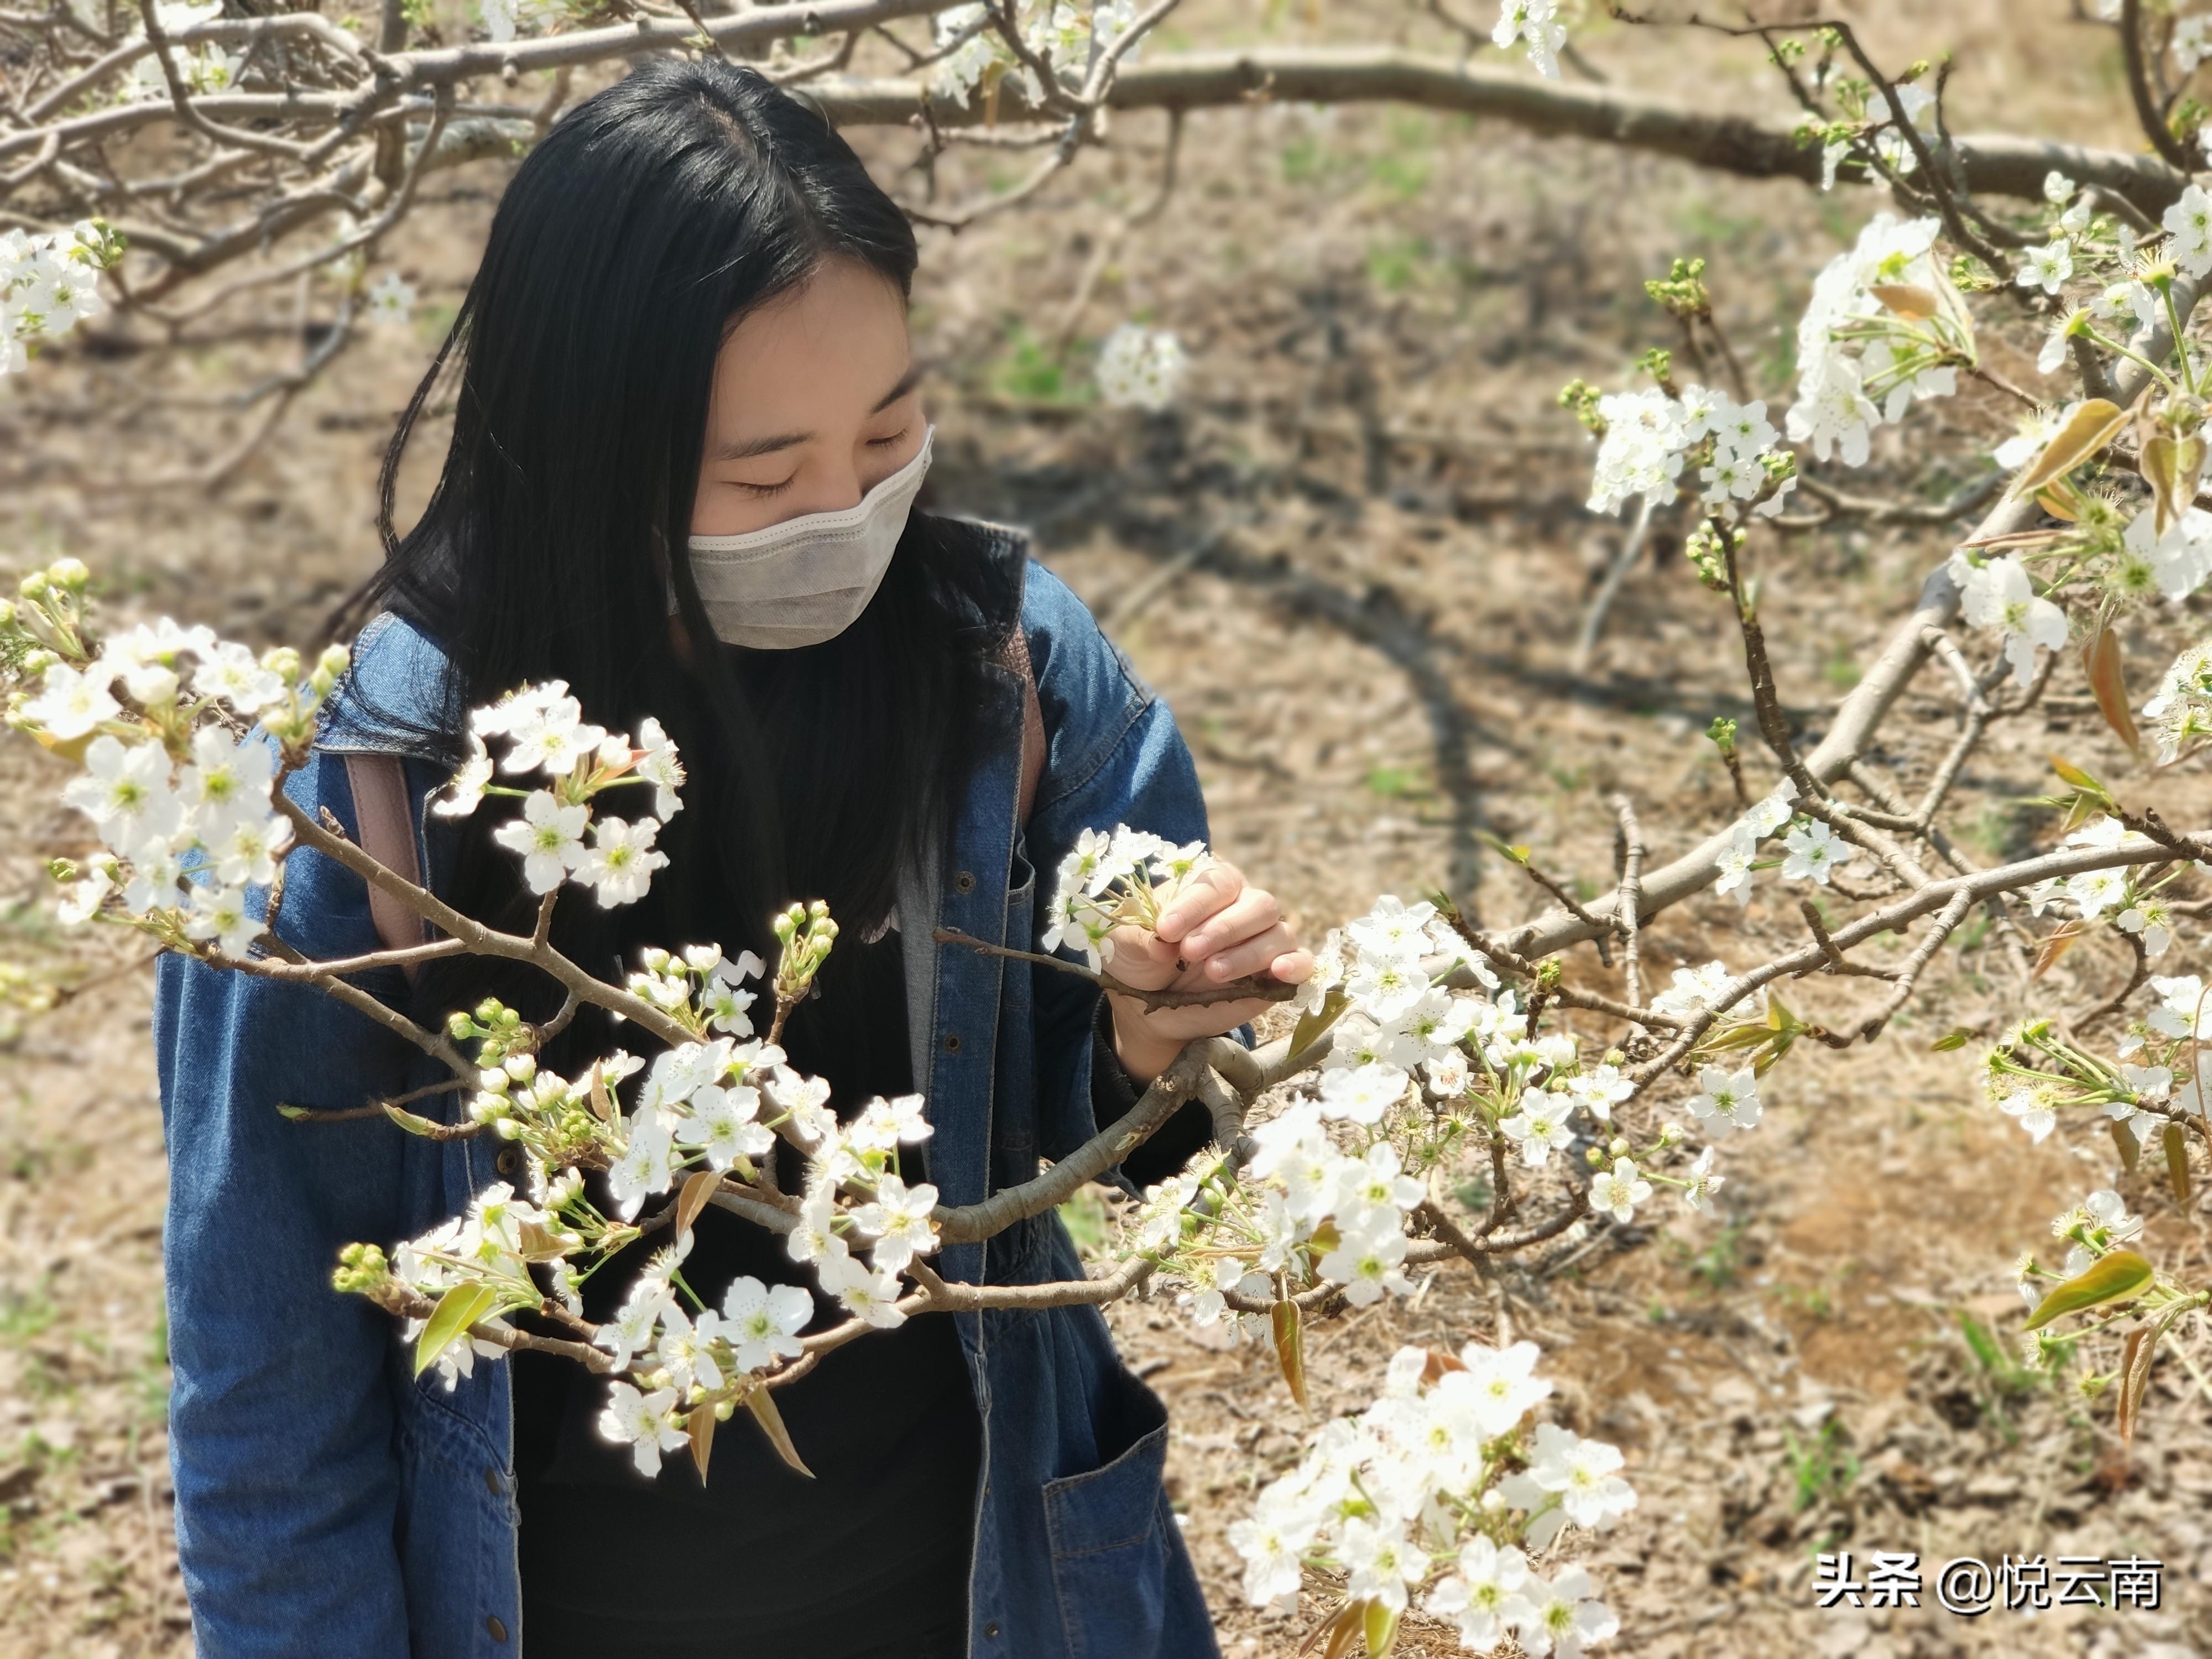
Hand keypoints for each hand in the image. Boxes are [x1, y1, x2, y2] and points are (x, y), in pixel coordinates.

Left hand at [1103, 859, 1313, 1083]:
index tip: (1166, 930)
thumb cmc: (1142, 960)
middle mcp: (1244, 908)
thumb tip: (1162, 943)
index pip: (1216, 882)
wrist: (1151, 1006)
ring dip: (1248, 953)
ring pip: (1278, 934)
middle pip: (1258, 904)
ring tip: (1213, 972)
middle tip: (1189, 952)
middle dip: (1224, 928)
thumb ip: (1141, 939)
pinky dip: (1296, 966)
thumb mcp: (1127, 946)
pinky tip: (1278, 972)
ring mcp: (1264, 942)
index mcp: (1211, 888)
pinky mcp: (1276, 976)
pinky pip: (1302, 963)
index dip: (1195, 904)